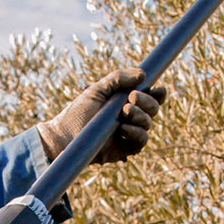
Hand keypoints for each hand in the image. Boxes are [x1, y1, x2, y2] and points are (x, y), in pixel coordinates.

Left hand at [36, 68, 166, 163]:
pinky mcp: (126, 148)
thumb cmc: (79, 112)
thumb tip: (143, 74)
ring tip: (124, 112)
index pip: (151, 96)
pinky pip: (142, 140)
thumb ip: (119, 78)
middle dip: (147, 101)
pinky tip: (123, 128)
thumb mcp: (98, 89)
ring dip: (140, 115)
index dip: (158, 93)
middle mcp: (131, 117)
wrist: (65, 135)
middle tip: (131, 98)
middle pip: (153, 108)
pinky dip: (137, 132)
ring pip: (148, 123)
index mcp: (127, 101)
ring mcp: (130, 133)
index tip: (156, 88)